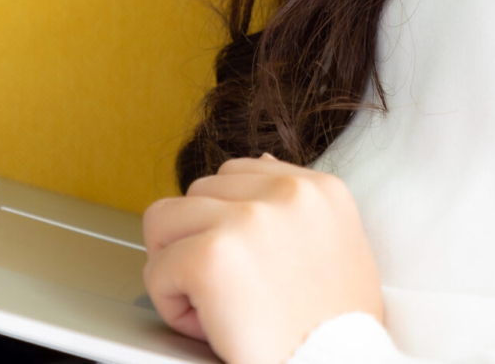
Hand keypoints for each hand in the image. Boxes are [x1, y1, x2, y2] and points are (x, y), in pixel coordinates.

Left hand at [142, 155, 383, 363]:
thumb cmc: (333, 330)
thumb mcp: (337, 250)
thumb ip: (297, 208)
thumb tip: (259, 164)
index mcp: (321, 190)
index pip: (238, 173)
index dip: (228, 224)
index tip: (248, 265)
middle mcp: (288, 194)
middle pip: (198, 191)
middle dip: (200, 240)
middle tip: (232, 291)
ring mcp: (248, 220)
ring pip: (165, 220)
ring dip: (180, 267)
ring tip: (217, 304)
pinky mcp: (212, 257)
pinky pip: (156, 270)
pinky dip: (172, 305)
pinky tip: (210, 325)